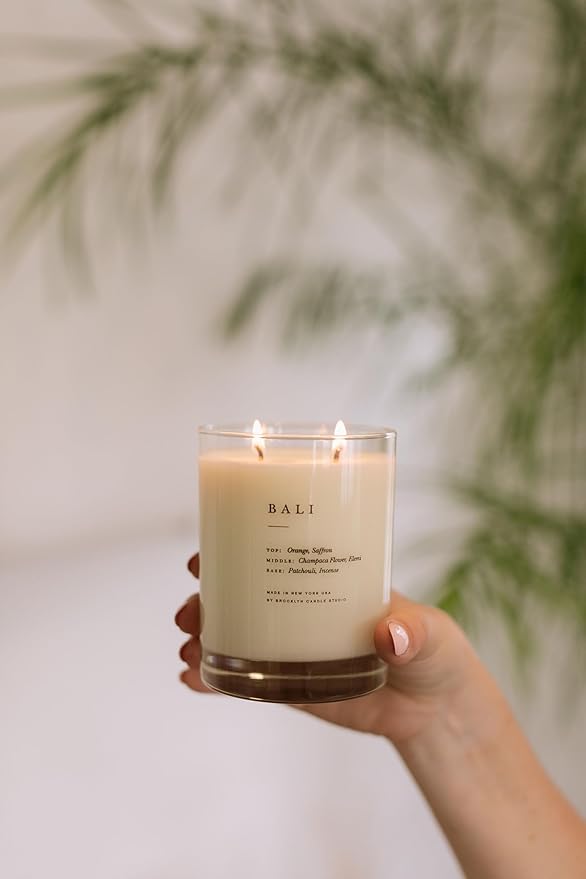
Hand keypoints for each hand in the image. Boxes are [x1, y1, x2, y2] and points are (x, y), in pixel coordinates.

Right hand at [175, 553, 488, 744]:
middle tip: (191, 609)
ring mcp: (292, 645)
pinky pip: (245, 679)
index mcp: (328, 576)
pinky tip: (192, 679)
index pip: (276, 550)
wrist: (433, 708)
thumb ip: (412, 633)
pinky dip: (214, 679)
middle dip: (207, 597)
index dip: (235, 547)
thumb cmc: (433, 651)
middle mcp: (302, 605)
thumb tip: (390, 634)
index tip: (205, 553)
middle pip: (242, 591)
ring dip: (204, 635)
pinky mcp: (292, 685)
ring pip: (235, 633)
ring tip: (188, 647)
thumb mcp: (429, 634)